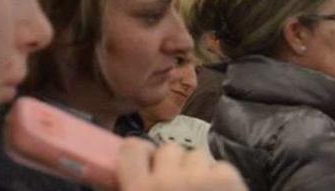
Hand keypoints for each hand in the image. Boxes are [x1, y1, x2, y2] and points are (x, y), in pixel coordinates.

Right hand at [116, 138, 246, 190]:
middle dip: (174, 165)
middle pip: (169, 149)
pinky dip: (221, 180)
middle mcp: (167, 182)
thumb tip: (107, 169)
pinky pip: (220, 165)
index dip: (139, 154)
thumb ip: (130, 184)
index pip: (132, 148)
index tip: (145, 163)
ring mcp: (200, 180)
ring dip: (198, 171)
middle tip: (177, 188)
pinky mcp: (228, 180)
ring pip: (196, 155)